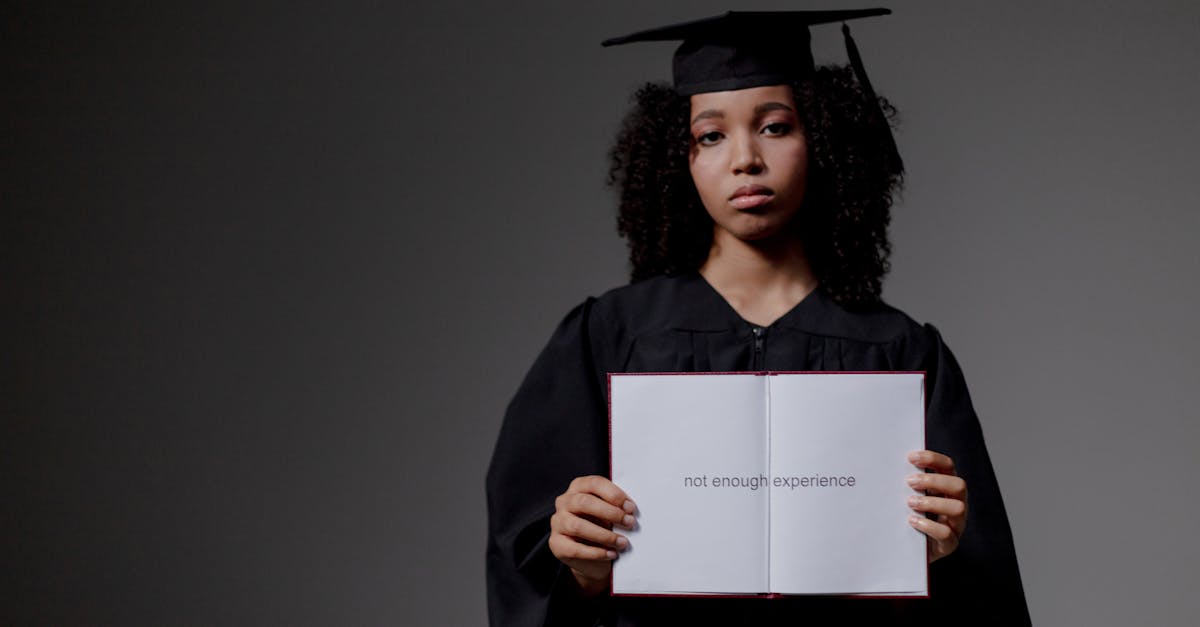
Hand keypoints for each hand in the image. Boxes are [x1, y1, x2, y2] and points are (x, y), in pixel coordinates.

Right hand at [549, 475, 636, 596]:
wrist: (591, 557)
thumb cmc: (603, 526)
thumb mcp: (610, 513)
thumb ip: (617, 507)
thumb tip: (630, 510)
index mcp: (578, 487)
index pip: (594, 483)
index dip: (614, 494)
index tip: (630, 508)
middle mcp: (564, 502)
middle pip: (584, 502)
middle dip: (610, 513)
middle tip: (629, 523)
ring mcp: (558, 523)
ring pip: (578, 526)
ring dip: (604, 535)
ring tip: (622, 542)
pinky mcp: (556, 544)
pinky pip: (575, 549)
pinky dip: (596, 553)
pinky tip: (611, 554)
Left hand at [906, 450, 966, 562]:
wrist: (908, 551)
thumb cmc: (907, 518)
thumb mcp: (908, 498)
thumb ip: (906, 485)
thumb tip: (888, 465)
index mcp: (946, 489)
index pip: (948, 467)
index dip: (932, 459)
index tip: (910, 457)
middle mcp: (956, 504)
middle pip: (958, 485)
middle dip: (934, 480)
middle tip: (909, 481)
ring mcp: (956, 525)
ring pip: (958, 508)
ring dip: (932, 502)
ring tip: (910, 503)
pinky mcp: (950, 544)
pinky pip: (947, 534)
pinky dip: (929, 526)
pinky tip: (912, 521)